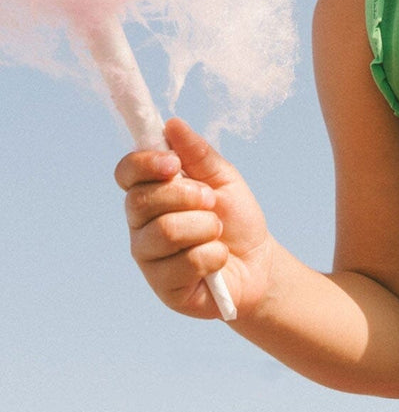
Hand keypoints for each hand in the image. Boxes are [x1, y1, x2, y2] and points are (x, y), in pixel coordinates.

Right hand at [114, 118, 272, 318]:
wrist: (259, 261)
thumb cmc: (235, 218)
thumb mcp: (224, 178)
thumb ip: (198, 154)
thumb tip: (172, 124)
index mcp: (152, 193)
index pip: (126, 173)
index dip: (144, 164)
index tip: (173, 164)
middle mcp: (141, 225)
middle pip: (141, 201)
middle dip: (187, 196)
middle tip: (212, 201)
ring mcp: (149, 258)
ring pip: (164, 232)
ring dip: (204, 227)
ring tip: (217, 231)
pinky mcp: (164, 288)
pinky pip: (185, 263)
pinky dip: (214, 256)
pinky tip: (219, 259)